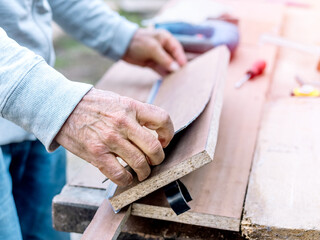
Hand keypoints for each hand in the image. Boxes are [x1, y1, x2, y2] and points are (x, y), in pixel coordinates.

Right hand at [55, 88, 173, 185]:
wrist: (62, 107)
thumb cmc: (93, 105)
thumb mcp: (118, 100)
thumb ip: (135, 113)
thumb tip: (153, 130)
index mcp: (131, 107)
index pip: (162, 119)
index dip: (168, 133)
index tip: (164, 141)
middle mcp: (123, 123)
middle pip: (153, 148)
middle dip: (158, 159)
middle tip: (154, 161)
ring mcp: (109, 139)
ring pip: (139, 163)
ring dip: (144, 172)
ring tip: (142, 172)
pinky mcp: (96, 154)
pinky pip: (119, 174)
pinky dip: (127, 180)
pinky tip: (127, 177)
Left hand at [123, 28, 186, 75]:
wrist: (122, 45)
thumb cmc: (138, 42)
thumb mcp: (153, 49)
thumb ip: (165, 59)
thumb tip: (175, 68)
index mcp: (165, 39)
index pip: (177, 49)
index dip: (181, 58)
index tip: (184, 67)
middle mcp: (163, 47)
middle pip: (173, 58)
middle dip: (177, 66)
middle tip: (182, 75)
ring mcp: (157, 55)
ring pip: (167, 64)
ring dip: (170, 71)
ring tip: (176, 79)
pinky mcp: (151, 63)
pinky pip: (160, 69)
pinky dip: (163, 74)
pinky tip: (168, 80)